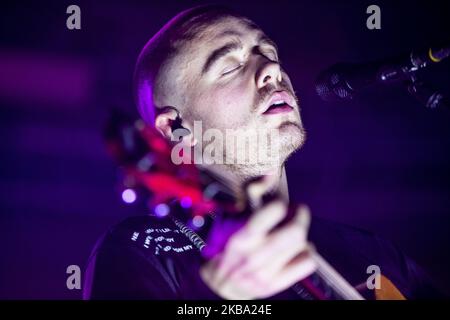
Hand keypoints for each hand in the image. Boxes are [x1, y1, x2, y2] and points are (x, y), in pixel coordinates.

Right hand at [200, 175, 316, 298]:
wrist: (218, 286)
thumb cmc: (225, 245)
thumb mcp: (231, 219)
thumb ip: (251, 195)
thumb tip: (271, 173)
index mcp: (241, 238)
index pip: (274, 212)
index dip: (281, 204)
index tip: (279, 204)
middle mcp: (254, 257)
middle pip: (296, 231)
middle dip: (301, 216)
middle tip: (297, 211)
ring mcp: (266, 274)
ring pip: (303, 246)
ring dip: (302, 234)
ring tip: (292, 231)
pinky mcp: (276, 285)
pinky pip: (307, 264)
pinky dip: (307, 253)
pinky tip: (296, 249)